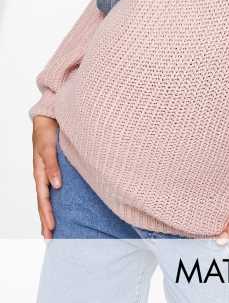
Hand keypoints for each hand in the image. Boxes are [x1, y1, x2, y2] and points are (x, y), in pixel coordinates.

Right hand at [32, 116, 60, 238]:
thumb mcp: (48, 147)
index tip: (52, 228)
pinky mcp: (54, 169)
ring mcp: (48, 173)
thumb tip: (56, 185)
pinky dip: (54, 201)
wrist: (48, 118)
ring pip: (47, 198)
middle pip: (43, 203)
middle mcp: (43, 176)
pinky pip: (52, 189)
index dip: (47, 214)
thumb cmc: (47, 132)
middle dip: (46, 221)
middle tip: (50, 239)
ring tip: (52, 231)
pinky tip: (59, 208)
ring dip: (49, 214)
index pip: (43, 199)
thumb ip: (52, 165)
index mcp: (40, 173)